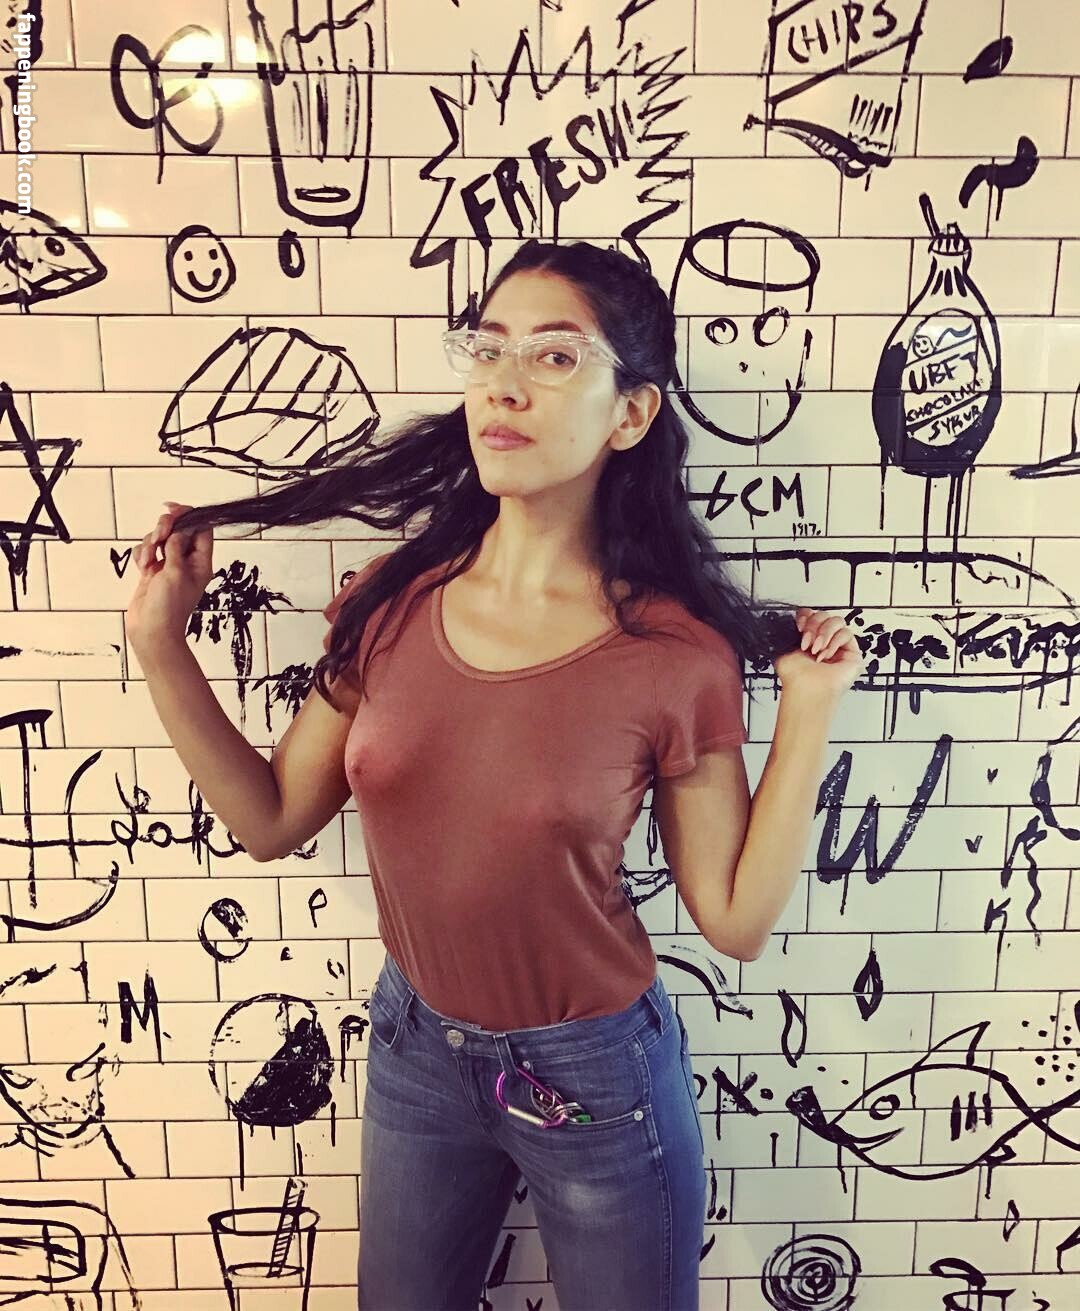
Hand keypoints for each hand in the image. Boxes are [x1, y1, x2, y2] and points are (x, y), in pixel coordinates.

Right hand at [126, 501, 213, 649]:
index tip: (171, 510)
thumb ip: (177, 546)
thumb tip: (178, 529)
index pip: (201, 529)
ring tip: (148, 562)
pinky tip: (142, 568)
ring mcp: (168, 566)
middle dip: (164, 528)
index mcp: (201, 562)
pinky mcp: (152, 572)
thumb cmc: (168, 609)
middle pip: (178, 529)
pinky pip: (146, 552)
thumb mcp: (176, 572)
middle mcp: (186, 562)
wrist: (151, 632)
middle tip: (158, 538)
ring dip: (150, 545)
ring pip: (158, 539)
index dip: (188, 515)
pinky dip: (142, 555)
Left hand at [772, 608, 863, 700]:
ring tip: (816, 649)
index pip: (812, 614)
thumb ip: (790, 632)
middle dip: (814, 625)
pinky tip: (826, 655)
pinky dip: (834, 642)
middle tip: (807, 642)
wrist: (805, 688)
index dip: (806, 616)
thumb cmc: (795, 676)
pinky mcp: (852, 653)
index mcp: (808, 638)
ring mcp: (839, 647)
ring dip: (824, 633)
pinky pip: (847, 634)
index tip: (798, 626)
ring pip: (837, 621)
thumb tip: (794, 619)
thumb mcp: (784, 648)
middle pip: (824, 614)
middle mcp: (824, 641)